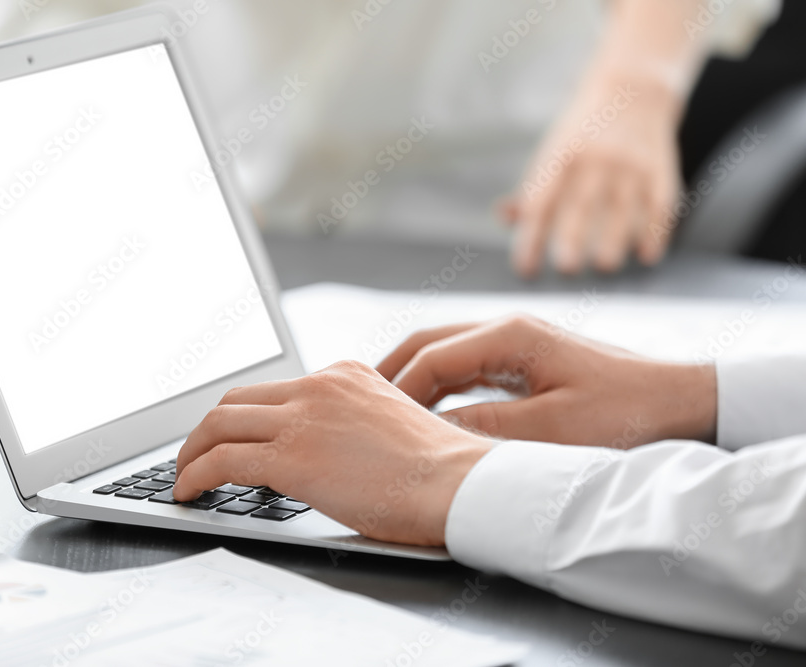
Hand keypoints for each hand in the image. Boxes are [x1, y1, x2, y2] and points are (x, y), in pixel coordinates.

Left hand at [174, 361, 489, 545]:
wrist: (459, 484)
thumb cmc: (439, 471)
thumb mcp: (392, 424)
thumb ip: (352, 424)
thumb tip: (325, 451)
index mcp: (344, 375)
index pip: (275, 390)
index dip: (244, 416)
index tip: (230, 435)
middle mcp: (320, 386)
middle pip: (237, 399)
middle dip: (208, 428)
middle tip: (195, 453)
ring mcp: (303, 417)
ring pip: (220, 423)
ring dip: (192, 451)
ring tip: (183, 476)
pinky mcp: (292, 456)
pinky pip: (222, 460)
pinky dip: (195, 475)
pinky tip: (188, 492)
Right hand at [377, 316, 716, 447]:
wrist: (680, 401)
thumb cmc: (626, 411)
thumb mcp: (552, 430)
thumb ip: (485, 429)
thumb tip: (428, 433)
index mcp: (509, 335)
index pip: (429, 358)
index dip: (396, 391)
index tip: (374, 423)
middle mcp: (507, 329)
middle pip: (427, 343)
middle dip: (389, 373)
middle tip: (358, 405)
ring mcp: (515, 342)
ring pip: (443, 352)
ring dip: (412, 379)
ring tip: (383, 411)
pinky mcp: (525, 360)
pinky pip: (466, 368)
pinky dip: (438, 386)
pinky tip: (428, 412)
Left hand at [506, 69, 683, 276]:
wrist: (632, 88)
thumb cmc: (583, 132)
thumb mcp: (553, 150)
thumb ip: (533, 188)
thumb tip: (506, 217)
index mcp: (561, 154)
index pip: (541, 199)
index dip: (531, 236)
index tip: (525, 267)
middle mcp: (595, 156)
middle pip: (582, 202)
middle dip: (573, 237)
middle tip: (566, 268)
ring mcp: (630, 161)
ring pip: (622, 206)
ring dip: (614, 240)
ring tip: (603, 265)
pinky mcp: (660, 166)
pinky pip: (660, 203)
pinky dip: (656, 231)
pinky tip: (648, 255)